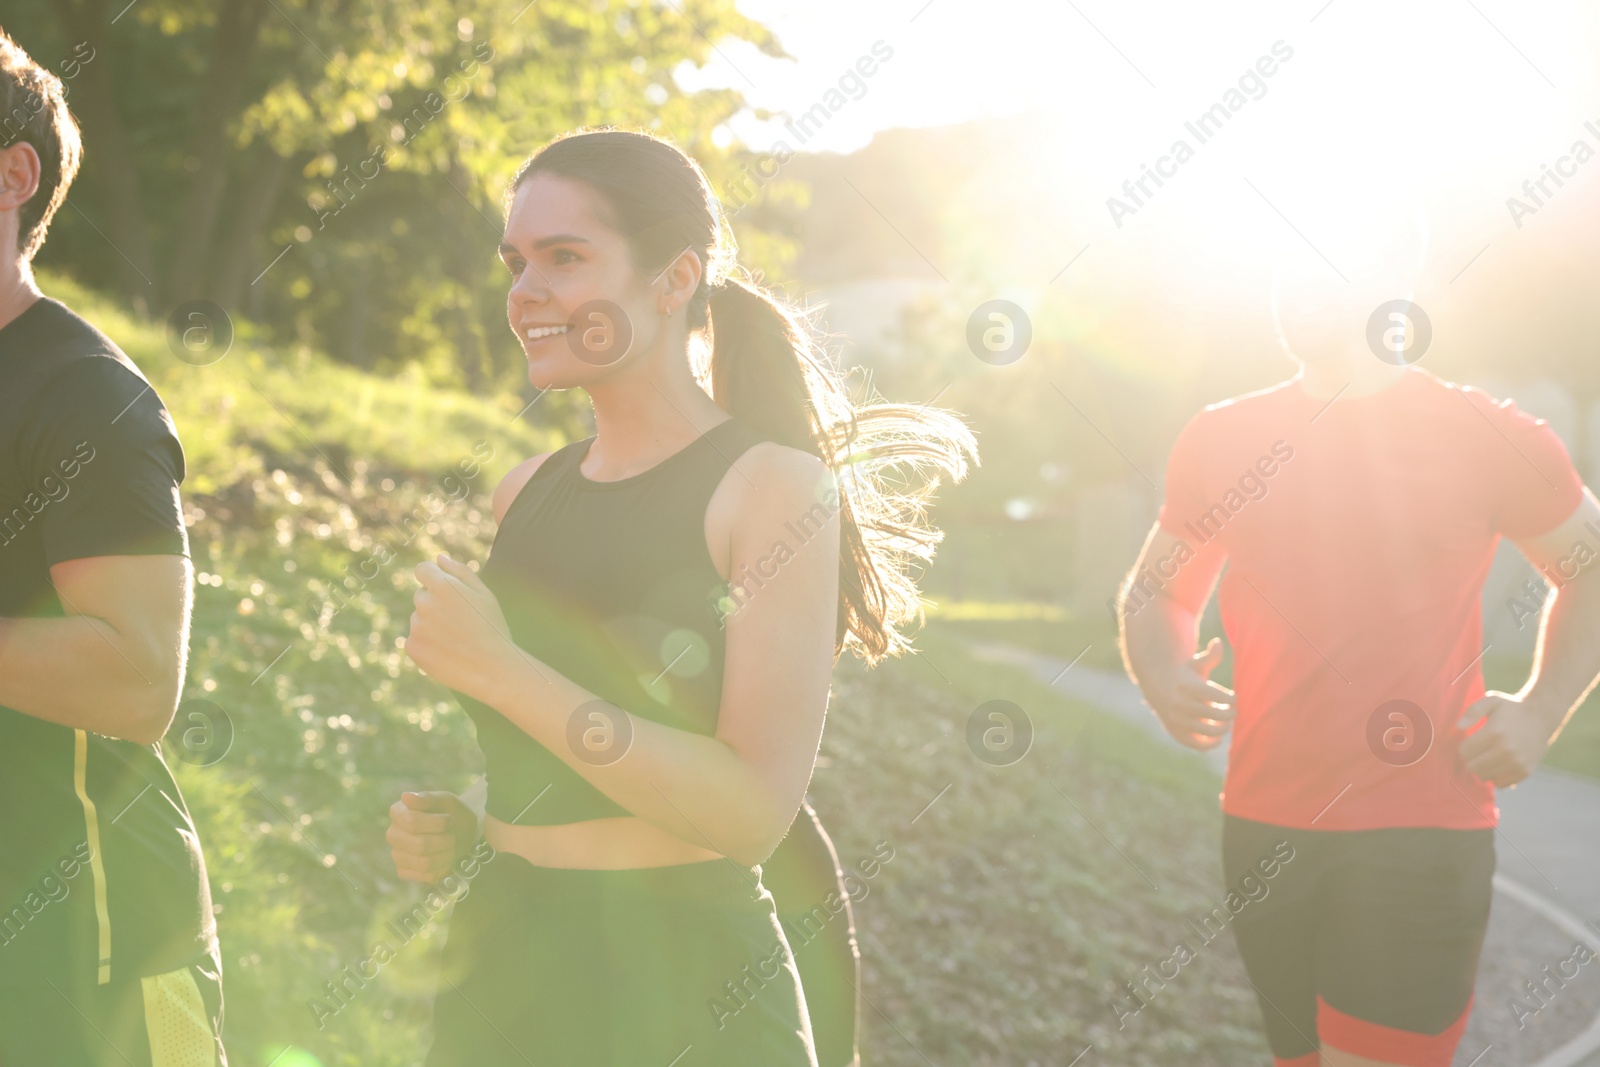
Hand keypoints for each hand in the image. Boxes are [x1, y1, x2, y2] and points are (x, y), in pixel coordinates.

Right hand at [387, 791, 479, 882]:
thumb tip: (405, 796)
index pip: (412, 822)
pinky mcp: (404, 872)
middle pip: (420, 845)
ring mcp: (396, 855)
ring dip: (446, 855)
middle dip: (445, 841)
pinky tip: (446, 857)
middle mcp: (393, 834)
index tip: (449, 819)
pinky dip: (443, 867)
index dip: (438, 823)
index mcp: (398, 812)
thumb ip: (427, 798)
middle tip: (453, 835)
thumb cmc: (451, 812)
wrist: (461, 831)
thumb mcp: (445, 800)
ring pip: (424, 863)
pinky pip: (426, 876)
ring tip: (452, 846)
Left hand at [405, 553, 515, 700]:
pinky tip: (449, 652)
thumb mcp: (485, 594)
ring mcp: (416, 626)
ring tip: (457, 639)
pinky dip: (428, 644)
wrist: (493, 669)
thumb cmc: (493, 628)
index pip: (422, 570)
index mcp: (443, 585)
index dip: (433, 578)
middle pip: (421, 595)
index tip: (445, 592)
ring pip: (419, 619)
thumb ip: (460, 571)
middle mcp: (425, 603)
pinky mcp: (413, 648)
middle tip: (460, 622)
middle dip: (436, 604)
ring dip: (432, 625)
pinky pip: (416, 640)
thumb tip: (439, 558)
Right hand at [1139, 637, 1236, 750]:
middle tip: (1231, 711)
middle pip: (1217, 715)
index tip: (1233, 698)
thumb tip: (1218, 643)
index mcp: (1188, 686)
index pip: (1217, 697)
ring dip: (1222, 728)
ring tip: (1225, 723)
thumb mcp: (1196, 664)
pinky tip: (1217, 737)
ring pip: (1210, 731)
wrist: (1158, 687)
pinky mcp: (1175, 732)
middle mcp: (1181, 704)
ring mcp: (1177, 720)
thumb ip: (1210, 656)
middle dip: (1230, 714)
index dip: (1231, 699)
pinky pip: (1197, 745)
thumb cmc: (1185, 675)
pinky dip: (1211, 743)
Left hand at [1458, 692, 1555, 786]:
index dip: (1464, 747)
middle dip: (1470, 759)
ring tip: (1488, 756)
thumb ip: (1472, 712)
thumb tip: (1458, 727)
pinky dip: (1496, 777)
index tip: (1471, 741)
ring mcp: (1517, 763)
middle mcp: (1506, 750)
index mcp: (1495, 732)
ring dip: (1482, 768)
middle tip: (1478, 751)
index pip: (1464, 751)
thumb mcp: (1491, 701)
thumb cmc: (1511, 709)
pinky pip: (1500, 784)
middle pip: (1472, 766)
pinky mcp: (1525, 771)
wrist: (1541, 718)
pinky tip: (1498, 765)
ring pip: (1484, 776)